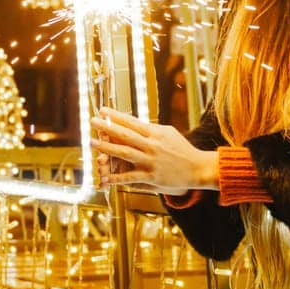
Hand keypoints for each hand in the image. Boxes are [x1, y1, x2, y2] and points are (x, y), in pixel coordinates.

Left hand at [90, 107, 217, 194]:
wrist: (198, 168)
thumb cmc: (182, 149)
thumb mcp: (168, 133)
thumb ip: (150, 129)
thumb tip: (134, 123)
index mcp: (155, 133)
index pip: (132, 122)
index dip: (116, 116)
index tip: (102, 110)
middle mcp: (151, 145)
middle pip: (125, 135)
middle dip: (107, 127)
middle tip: (92, 121)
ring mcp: (150, 161)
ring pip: (124, 153)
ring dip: (106, 148)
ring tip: (92, 143)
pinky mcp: (151, 176)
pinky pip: (130, 177)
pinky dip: (116, 178)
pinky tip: (104, 178)